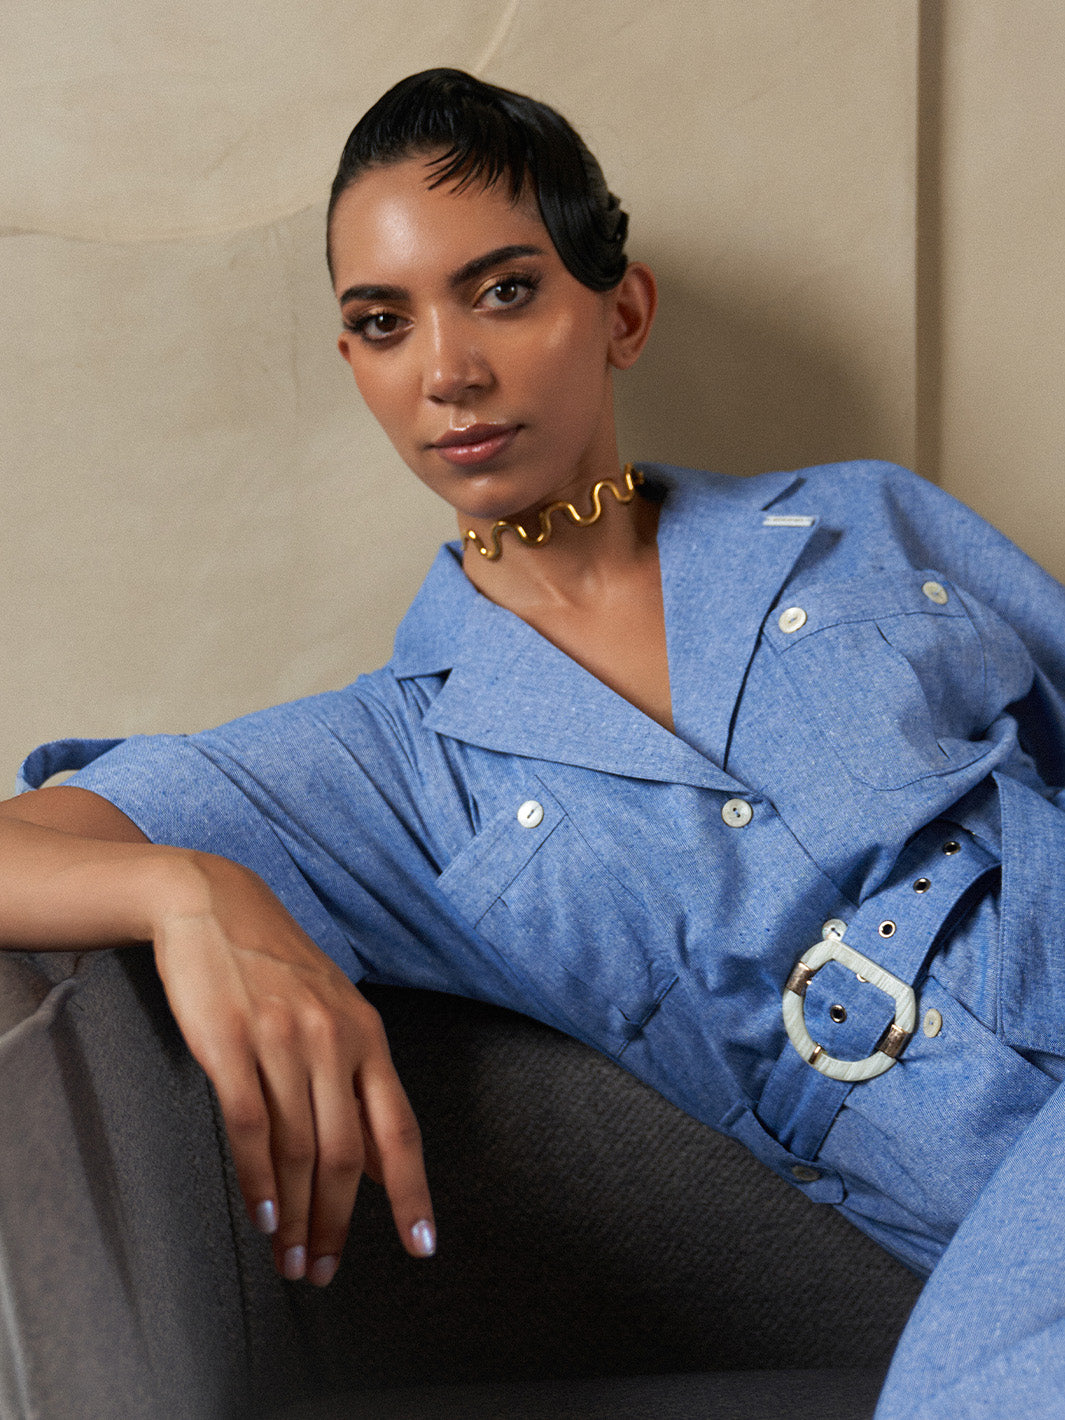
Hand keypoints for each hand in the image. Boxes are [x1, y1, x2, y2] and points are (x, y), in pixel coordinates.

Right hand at [149, 850, 433, 1284]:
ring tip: (289, 1256)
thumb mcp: (335, 1013)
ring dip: (296, 1215)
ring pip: (299, 1149)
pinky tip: (261, 1211)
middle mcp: (333, 1039)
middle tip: (323, 1270)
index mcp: (366, 1034)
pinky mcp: (230, 1041)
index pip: (399, 1128)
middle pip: (347, 1154)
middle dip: (338, 1224)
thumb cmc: (276, 966)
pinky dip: (257, 1178)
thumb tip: (383, 1164)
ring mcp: (281, 1039)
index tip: (421, 1244)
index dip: (412, 1191)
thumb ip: (361, 1086)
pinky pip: (249, 1124)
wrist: (213, 904)